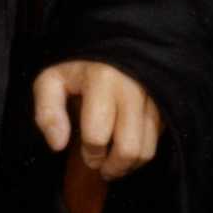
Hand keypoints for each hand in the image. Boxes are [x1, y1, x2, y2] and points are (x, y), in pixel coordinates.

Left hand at [33, 60, 161, 183]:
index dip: (90, 154)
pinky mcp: (165, 104)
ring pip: (147, 150)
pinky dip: (143, 153)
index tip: (86, 155)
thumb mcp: (52, 81)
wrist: (117, 44)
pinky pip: (158, 141)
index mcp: (102, 80)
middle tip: (101, 167)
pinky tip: (128, 148)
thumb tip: (57, 145)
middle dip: (113, 167)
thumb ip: (47, 112)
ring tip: (115, 165)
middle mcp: (133, 88)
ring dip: (130, 166)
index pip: (97, 135)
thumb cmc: (79, 69)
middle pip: (128, 148)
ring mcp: (153, 96)